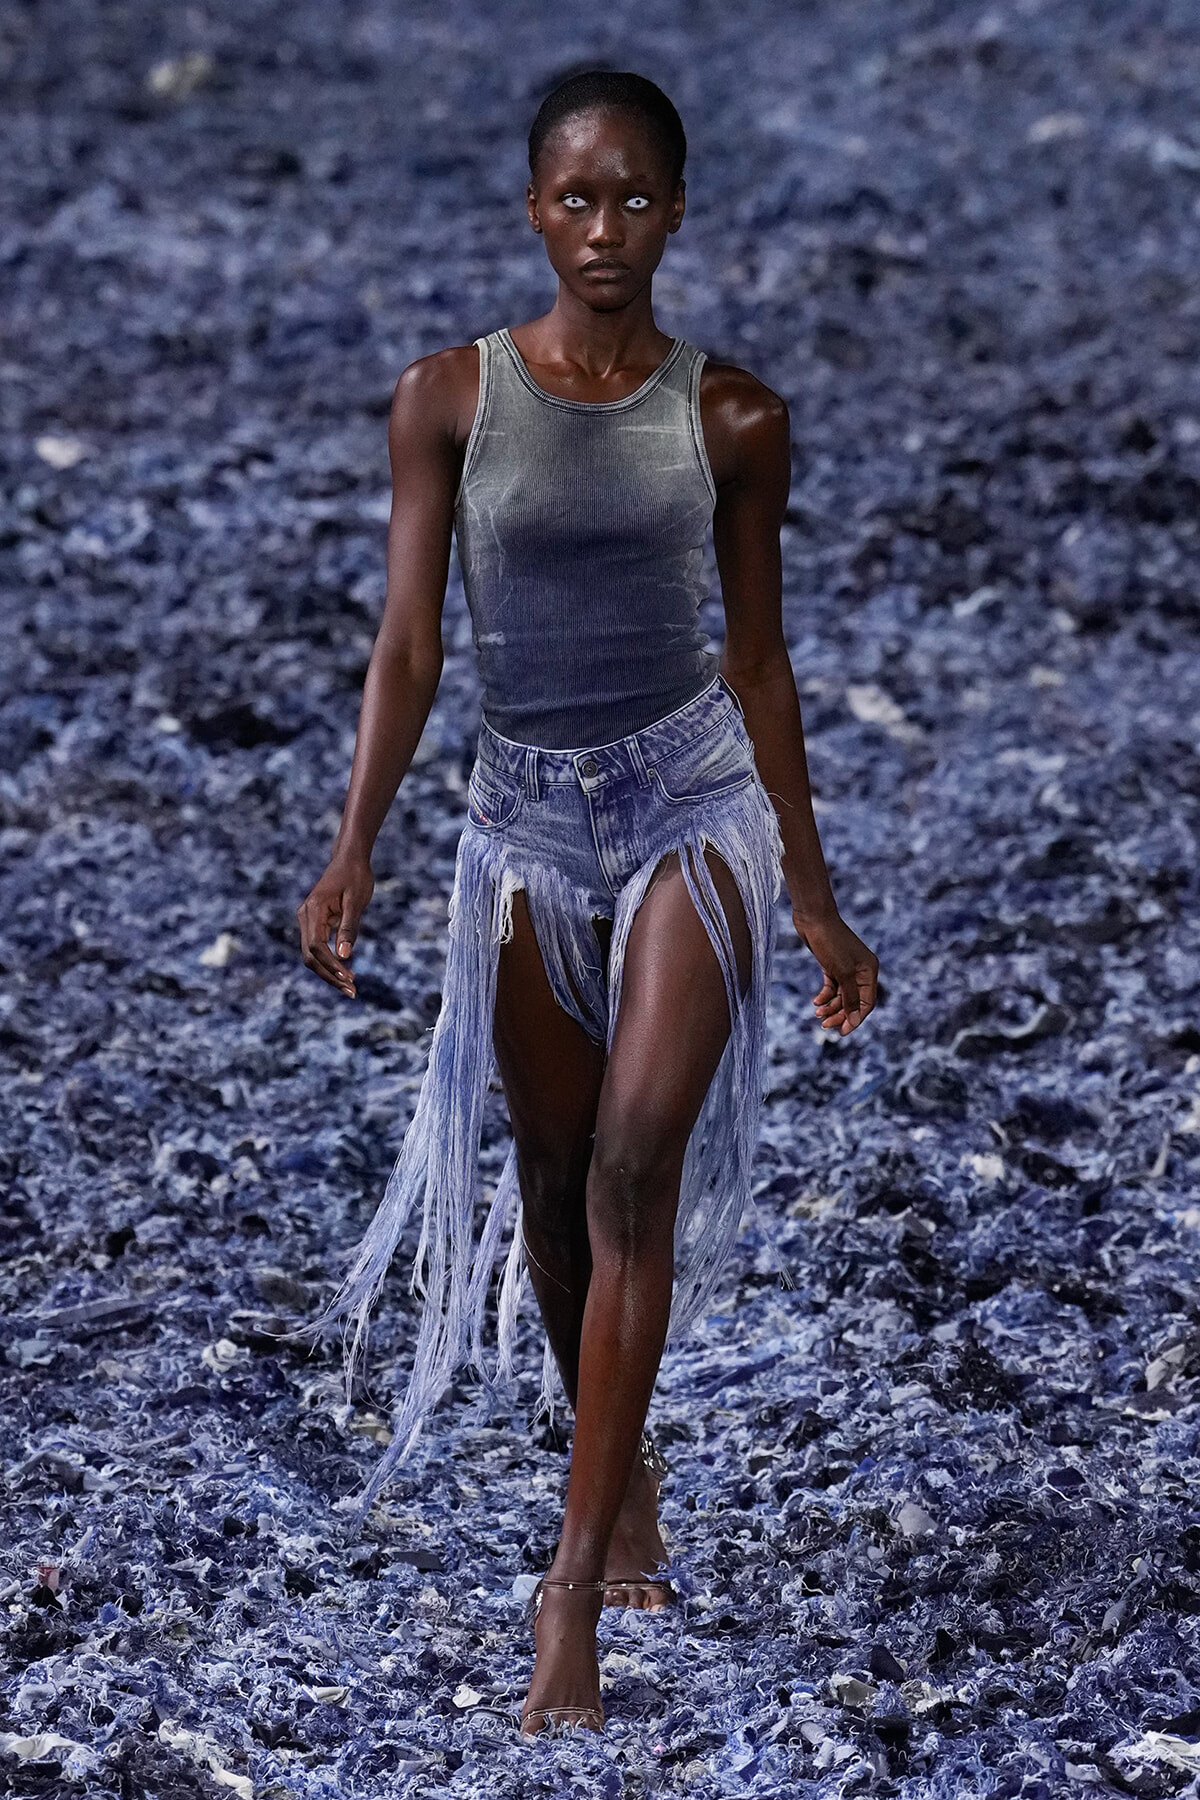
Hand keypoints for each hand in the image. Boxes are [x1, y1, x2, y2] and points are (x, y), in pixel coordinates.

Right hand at [297, 854, 373, 998]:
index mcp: (312, 910)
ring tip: (350, 987)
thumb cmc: (356, 876)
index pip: (315, 945)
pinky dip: (330, 962)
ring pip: (312, 954)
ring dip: (329, 972)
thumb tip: (344, 955)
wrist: (350, 859)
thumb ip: (349, 927)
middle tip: (352, 991)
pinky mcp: (315, 923)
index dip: (330, 964)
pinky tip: (345, 973)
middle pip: (310, 955)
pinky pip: (318, 948)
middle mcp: (305, 916)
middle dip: (329, 975)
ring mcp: (307, 920)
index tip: (348, 977)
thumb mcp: (356, 901)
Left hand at [791, 906, 877, 1035]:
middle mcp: (861, 970)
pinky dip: (825, 995)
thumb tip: (854, 1018)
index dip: (855, 1018)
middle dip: (840, 1014)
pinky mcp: (832, 965)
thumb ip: (849, 997)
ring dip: (830, 1006)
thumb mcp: (841, 973)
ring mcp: (846, 968)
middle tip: (824, 1025)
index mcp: (869, 971)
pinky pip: (832, 986)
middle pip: (853, 1000)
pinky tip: (816, 1002)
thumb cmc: (830, 943)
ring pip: (841, 995)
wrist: (813, 918)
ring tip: (817, 1012)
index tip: (842, 1032)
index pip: (867, 1002)